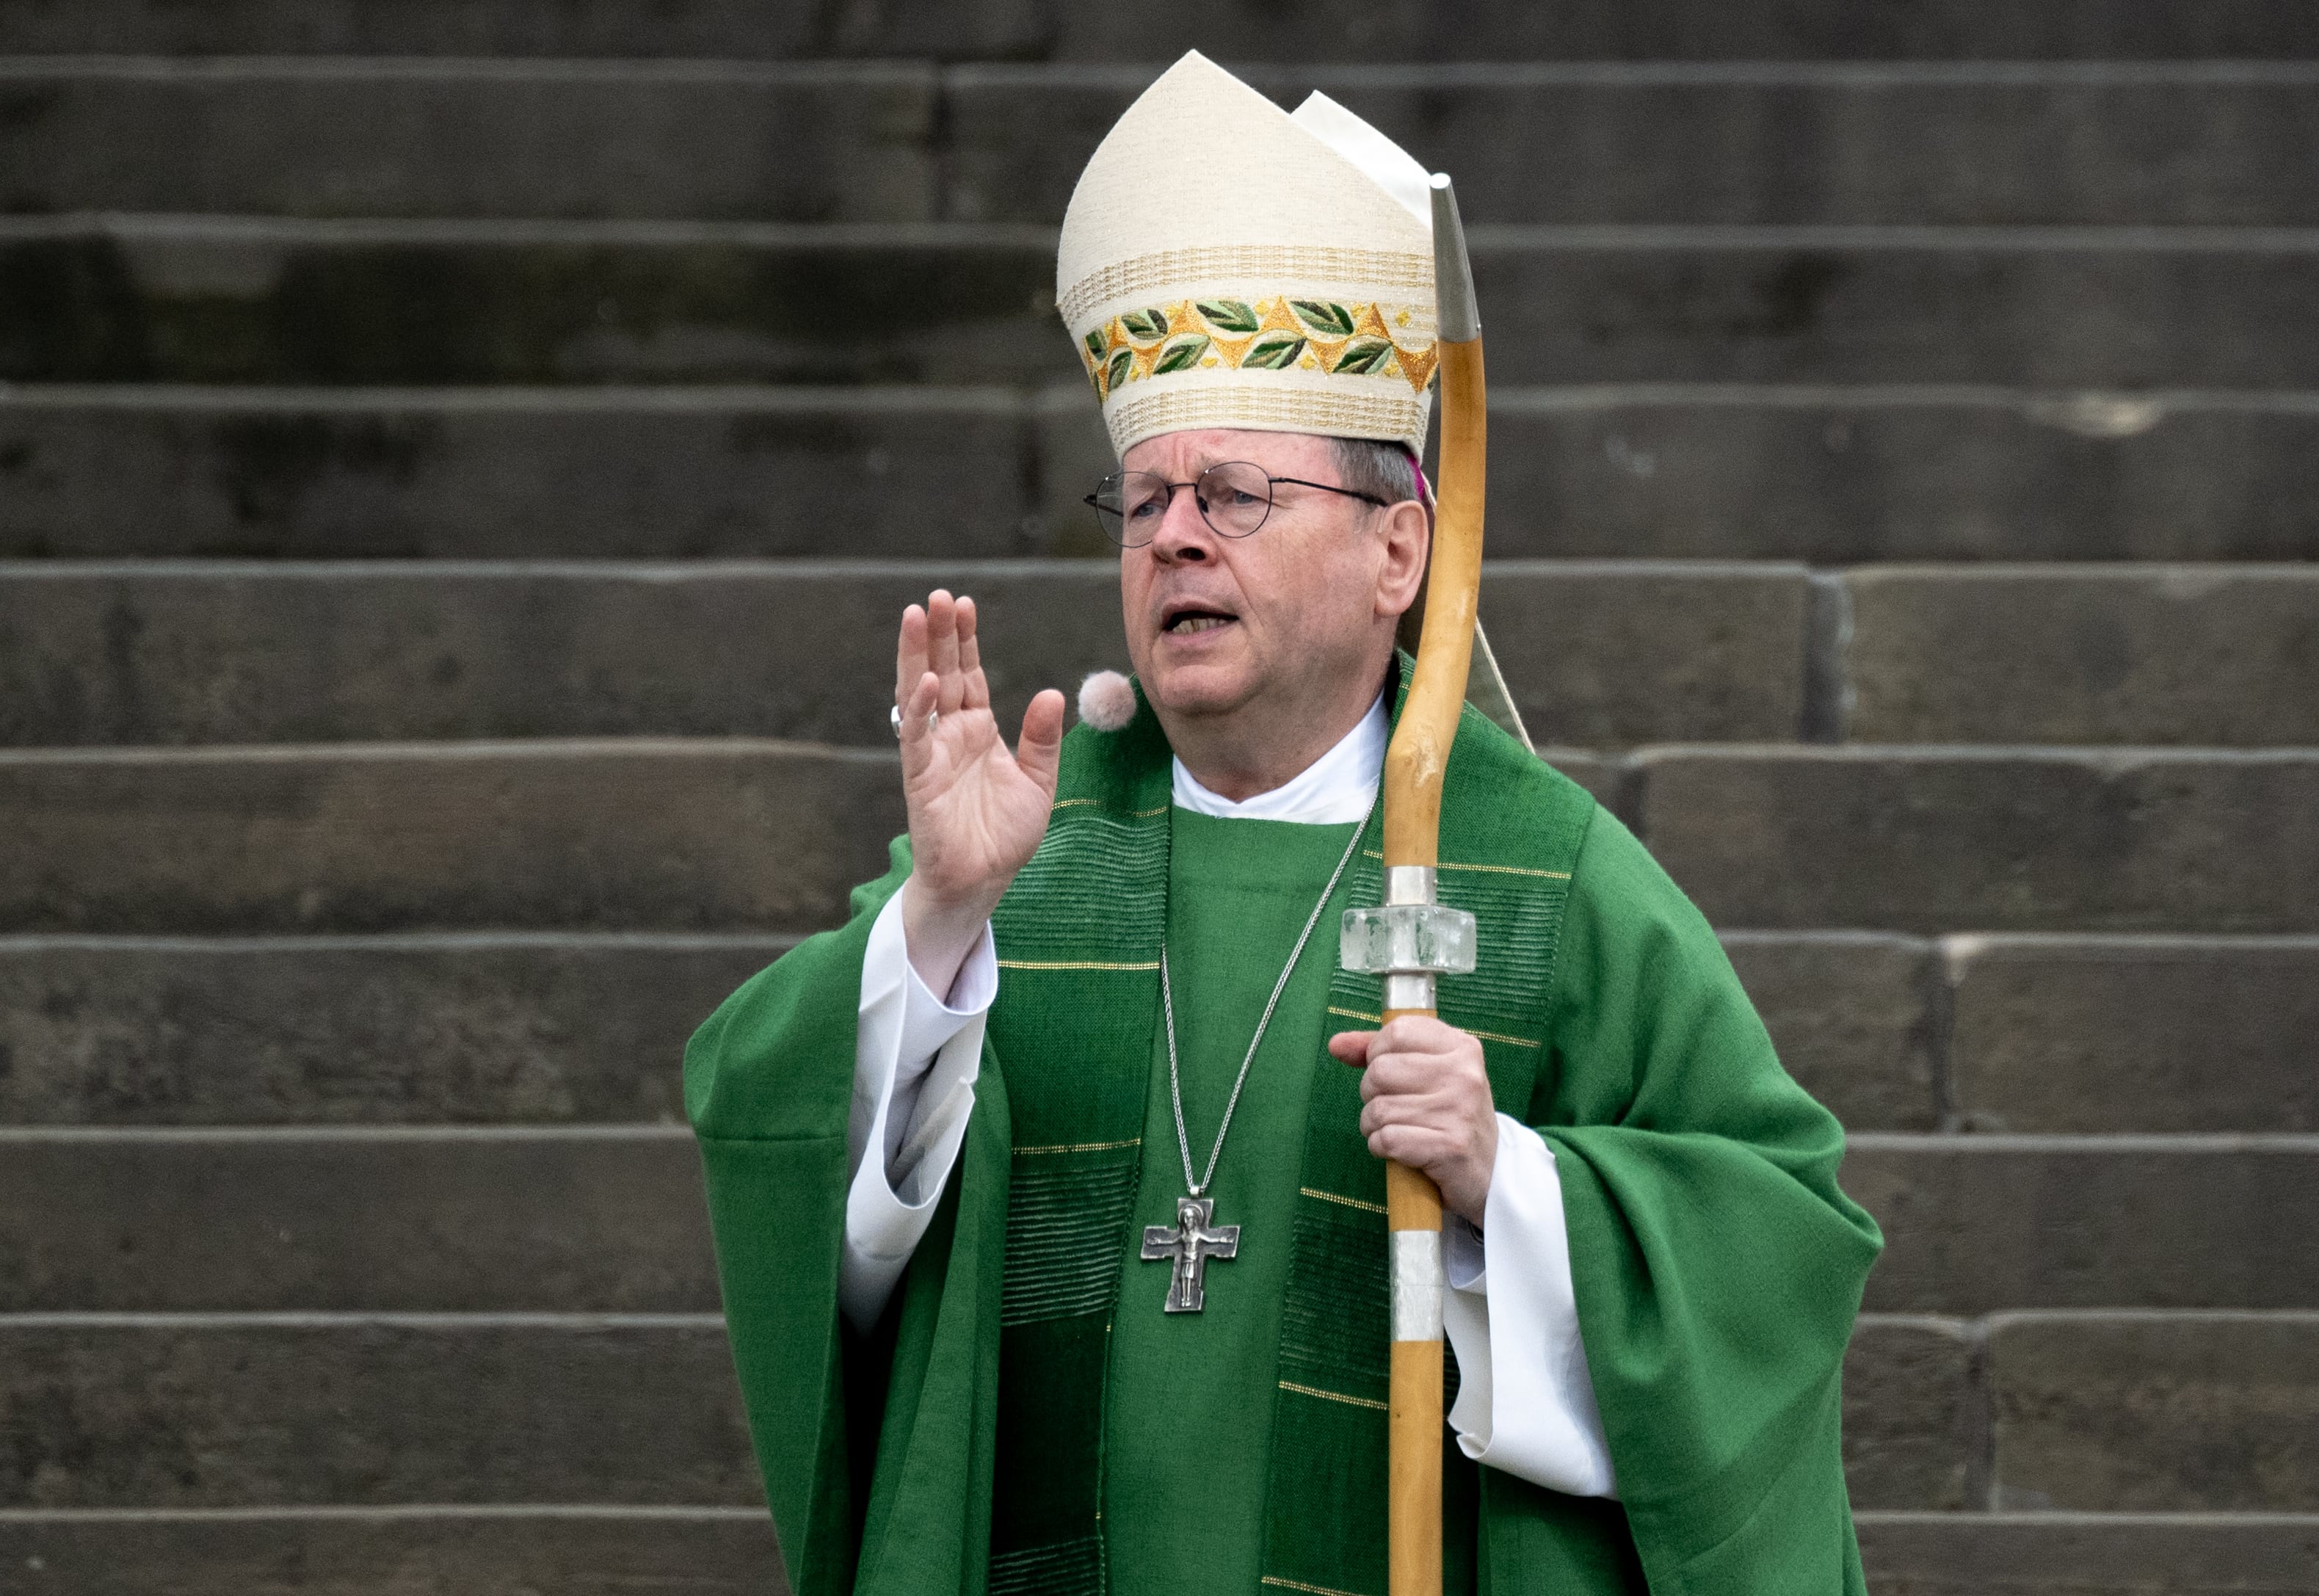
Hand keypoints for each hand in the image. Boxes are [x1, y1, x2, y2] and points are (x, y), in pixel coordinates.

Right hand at [896, 590, 1065, 994]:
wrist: (983, 882)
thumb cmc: (1005, 835)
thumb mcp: (1038, 782)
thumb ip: (1043, 739)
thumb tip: (1052, 693)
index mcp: (980, 731)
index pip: (970, 674)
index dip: (965, 640)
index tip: (964, 603)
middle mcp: (952, 735)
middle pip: (943, 672)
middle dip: (940, 635)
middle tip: (939, 596)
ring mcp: (933, 753)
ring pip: (920, 694)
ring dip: (918, 656)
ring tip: (917, 616)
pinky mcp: (921, 779)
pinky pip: (917, 738)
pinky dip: (920, 709)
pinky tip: (927, 680)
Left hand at [1327, 1016, 1497, 1225]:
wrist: (1490, 1171)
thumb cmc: (1451, 1116)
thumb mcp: (1429, 1074)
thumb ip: (1381, 1053)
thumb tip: (1336, 1044)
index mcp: (1461, 1047)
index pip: (1397, 1031)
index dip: (1378, 1053)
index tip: (1389, 1073)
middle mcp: (1464, 1074)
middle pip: (1380, 1070)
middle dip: (1372, 1094)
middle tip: (1393, 1108)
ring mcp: (1459, 1110)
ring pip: (1379, 1108)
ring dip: (1374, 1126)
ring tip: (1395, 1131)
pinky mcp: (1450, 1147)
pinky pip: (1387, 1139)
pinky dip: (1381, 1148)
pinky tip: (1398, 1150)